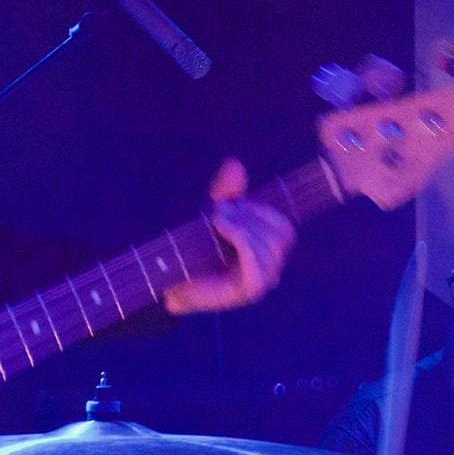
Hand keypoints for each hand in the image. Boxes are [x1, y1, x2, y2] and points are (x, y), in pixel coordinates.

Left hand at [163, 157, 296, 314]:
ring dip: (243, 225)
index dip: (263, 211)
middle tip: (219, 211)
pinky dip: (243, 239)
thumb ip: (227, 190)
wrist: (168, 276)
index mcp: (267, 253)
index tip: (234, 204)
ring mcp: (263, 282)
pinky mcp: (250, 291)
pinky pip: (259, 264)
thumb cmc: (192, 248)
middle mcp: (271, 269)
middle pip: (281, 235)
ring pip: (271, 246)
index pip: (284, 229)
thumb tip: (234, 163)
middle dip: (250, 216)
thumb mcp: (213, 213)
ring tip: (216, 220)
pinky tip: (223, 228)